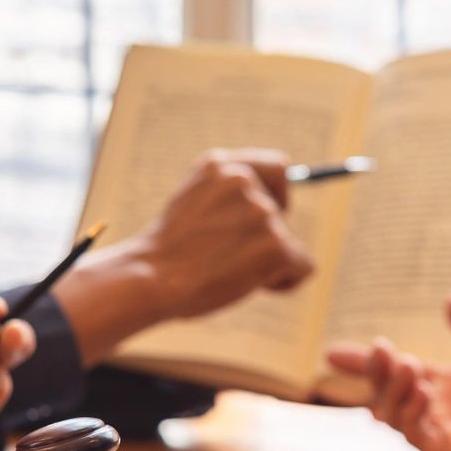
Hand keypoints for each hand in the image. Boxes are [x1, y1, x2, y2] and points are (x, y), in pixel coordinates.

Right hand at [137, 148, 313, 315]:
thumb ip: (226, 198)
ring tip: (226, 272)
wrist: (148, 279)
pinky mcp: (275, 245)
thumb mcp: (192, 205)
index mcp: (219, 165)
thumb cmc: (166, 255)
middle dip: (263, 237)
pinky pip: (302, 266)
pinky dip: (283, 282)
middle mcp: (243, 181)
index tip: (262, 215)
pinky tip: (246, 285)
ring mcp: (261, 212)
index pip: (278, 168)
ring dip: (265, 263)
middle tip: (224, 256)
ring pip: (288, 243)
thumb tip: (272, 210)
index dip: (275, 195)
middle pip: (282, 210)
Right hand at [326, 290, 450, 450]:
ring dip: (391, 390)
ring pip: (394, 416)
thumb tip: (449, 299)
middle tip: (380, 351)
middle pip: (385, 394)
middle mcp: (439, 410)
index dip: (364, 363)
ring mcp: (444, 436)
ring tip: (406, 364)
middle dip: (374, 373)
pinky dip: (410, 414)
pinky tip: (422, 390)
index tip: (333, 352)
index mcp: (449, 384)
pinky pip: (417, 438)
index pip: (396, 372)